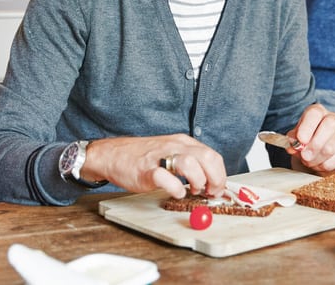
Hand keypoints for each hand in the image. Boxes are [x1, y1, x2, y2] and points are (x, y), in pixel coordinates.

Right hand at [84, 134, 227, 198]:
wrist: (113, 154)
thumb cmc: (143, 157)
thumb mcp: (171, 152)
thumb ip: (190, 163)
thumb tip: (210, 181)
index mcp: (183, 143)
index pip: (213, 155)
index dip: (220, 175)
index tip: (218, 189)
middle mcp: (174, 146)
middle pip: (207, 158)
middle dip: (215, 179)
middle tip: (210, 192)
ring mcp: (160, 157)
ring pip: (190, 164)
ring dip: (198, 181)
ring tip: (192, 191)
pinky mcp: (146, 171)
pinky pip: (164, 177)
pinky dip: (175, 188)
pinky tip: (176, 192)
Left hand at [288, 103, 334, 172]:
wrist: (313, 154)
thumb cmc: (304, 141)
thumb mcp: (294, 138)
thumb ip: (292, 139)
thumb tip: (294, 144)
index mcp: (317, 111)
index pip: (314, 114)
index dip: (307, 127)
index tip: (300, 140)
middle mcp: (332, 119)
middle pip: (329, 126)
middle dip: (315, 145)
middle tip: (304, 156)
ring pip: (331, 147)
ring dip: (316, 159)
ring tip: (308, 161)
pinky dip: (324, 166)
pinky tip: (318, 164)